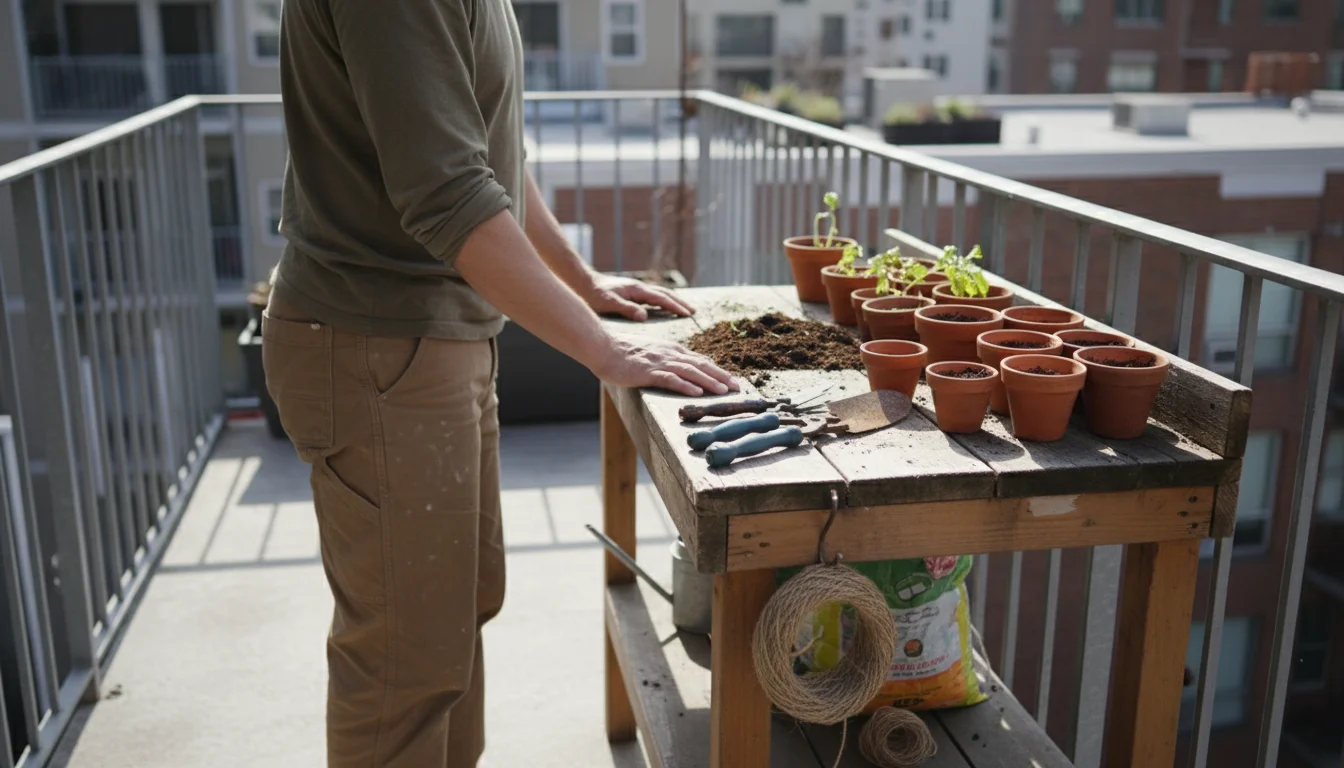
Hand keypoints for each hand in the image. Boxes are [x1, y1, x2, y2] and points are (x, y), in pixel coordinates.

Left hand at [581, 274, 695, 320]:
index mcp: (636, 290)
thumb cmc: (594, 295)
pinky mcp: (632, 292)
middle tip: (693, 312)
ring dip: (673, 301)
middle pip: (664, 294)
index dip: (675, 307)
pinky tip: (663, 307)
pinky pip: (652, 296)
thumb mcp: (609, 304)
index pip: (661, 298)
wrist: (583, 282)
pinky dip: (663, 300)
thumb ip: (627, 309)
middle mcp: (639, 287)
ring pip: (660, 294)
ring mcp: (636, 289)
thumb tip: (644, 316)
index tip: (688, 314)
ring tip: (684, 309)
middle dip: (680, 303)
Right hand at [594, 334, 738, 396]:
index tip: (730, 380)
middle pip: (701, 365)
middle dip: (721, 376)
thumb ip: (666, 359)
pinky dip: (685, 385)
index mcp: (671, 349)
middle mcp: (670, 354)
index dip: (717, 370)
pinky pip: (670, 379)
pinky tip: (696, 392)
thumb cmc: (623, 352)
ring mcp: (660, 362)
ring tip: (724, 391)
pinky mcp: (648, 372)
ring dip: (709, 381)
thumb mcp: (650, 353)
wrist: (603, 347)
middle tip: (737, 387)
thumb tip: (680, 370)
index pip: (699, 360)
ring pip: (690, 371)